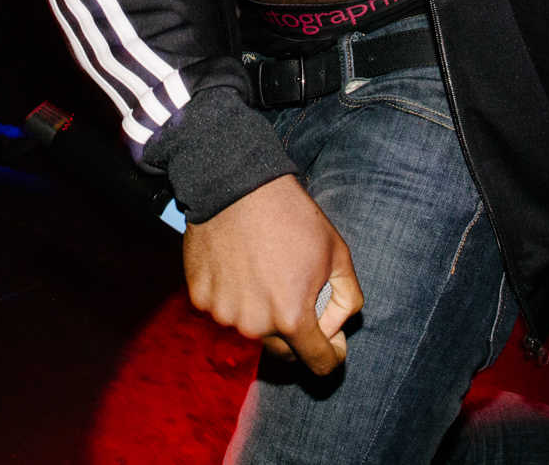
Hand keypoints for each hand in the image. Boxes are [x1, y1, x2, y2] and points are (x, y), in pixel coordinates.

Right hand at [182, 174, 362, 375]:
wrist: (236, 185)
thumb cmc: (292, 217)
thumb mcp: (337, 253)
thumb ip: (348, 298)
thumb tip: (336, 325)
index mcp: (292, 318)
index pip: (318, 364)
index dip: (331, 354)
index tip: (333, 340)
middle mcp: (255, 325)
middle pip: (283, 350)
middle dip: (296, 331)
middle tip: (298, 293)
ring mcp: (223, 313)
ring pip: (251, 326)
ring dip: (262, 310)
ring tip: (265, 268)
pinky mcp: (199, 297)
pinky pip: (224, 307)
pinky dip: (233, 294)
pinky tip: (239, 263)